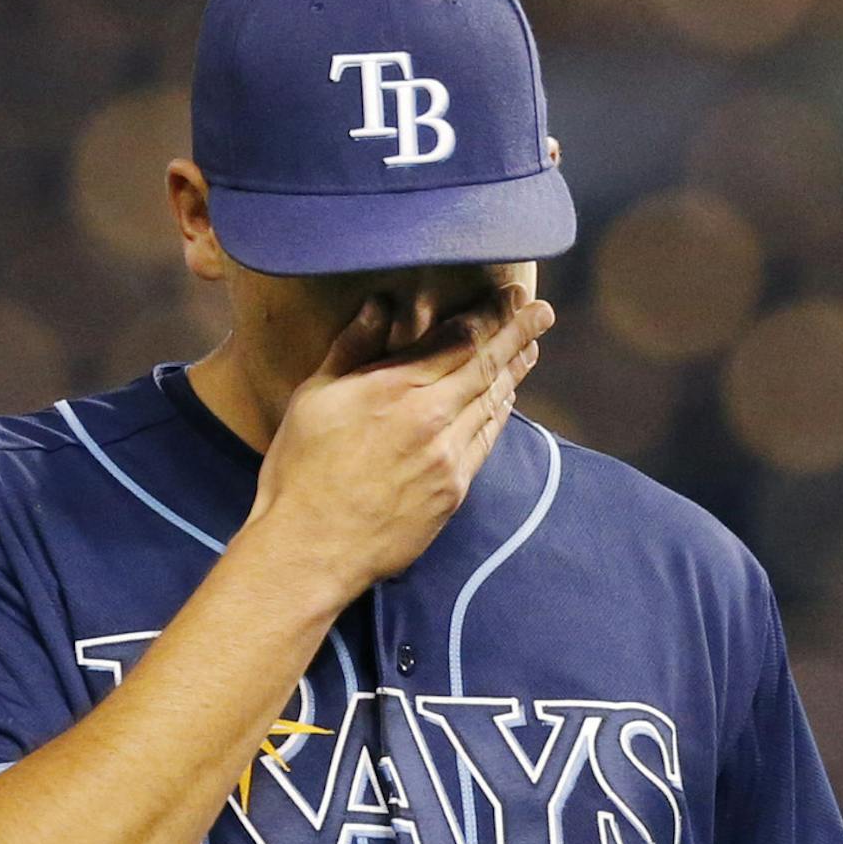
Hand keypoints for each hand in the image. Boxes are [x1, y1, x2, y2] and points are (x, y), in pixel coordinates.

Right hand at [249, 287, 553, 596]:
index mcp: (395, 387)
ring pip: (492, 404)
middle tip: (541, 312)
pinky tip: (504, 400)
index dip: (488, 315)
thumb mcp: (315, 397)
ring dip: (514, 374)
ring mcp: (448, 458)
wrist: (312, 548)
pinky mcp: (453, 492)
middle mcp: (431, 418)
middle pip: (486, 366)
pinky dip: (499, 415)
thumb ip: (351, 348)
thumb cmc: (301, 471)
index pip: (458, 339)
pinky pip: (485, 442)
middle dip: (517, 335)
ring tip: (531, 350)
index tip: (509, 296)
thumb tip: (378, 305)